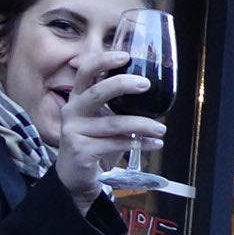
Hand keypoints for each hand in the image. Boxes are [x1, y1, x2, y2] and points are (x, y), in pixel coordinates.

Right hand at [54, 55, 167, 208]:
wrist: (74, 177)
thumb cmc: (93, 143)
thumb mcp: (100, 119)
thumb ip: (115, 104)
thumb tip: (151, 92)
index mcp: (77, 98)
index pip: (85, 72)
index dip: (104, 61)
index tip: (126, 56)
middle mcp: (72, 111)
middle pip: (97, 92)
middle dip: (123, 85)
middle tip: (146, 84)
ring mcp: (74, 131)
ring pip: (113, 123)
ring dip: (142, 124)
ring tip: (161, 128)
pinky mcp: (81, 151)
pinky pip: (115, 144)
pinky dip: (138, 143)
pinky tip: (153, 144)